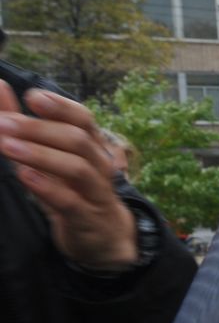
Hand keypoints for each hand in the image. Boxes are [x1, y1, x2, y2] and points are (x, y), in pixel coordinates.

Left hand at [0, 85, 137, 270]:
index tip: (32, 96)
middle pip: (77, 139)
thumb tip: (0, 86)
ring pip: (76, 167)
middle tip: (4, 122)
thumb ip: (25, 123)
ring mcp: (94, 192)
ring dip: (40, 154)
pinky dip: (47, 187)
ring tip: (8, 146)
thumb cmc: (72, 189)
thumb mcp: (49, 156)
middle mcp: (98, 165)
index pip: (83, 119)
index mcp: (91, 146)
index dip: (60, 106)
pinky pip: (70, 201)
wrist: (104, 236)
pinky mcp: (86, 217)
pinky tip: (25, 176)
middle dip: (39, 128)